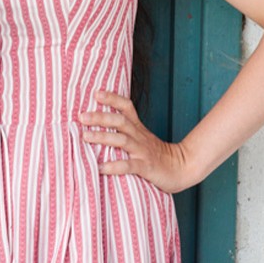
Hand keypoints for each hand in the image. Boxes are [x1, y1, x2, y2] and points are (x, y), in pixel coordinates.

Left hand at [80, 90, 196, 193]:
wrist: (182, 169)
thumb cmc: (155, 154)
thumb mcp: (140, 138)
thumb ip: (122, 131)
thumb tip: (95, 125)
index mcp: (137, 128)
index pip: (126, 107)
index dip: (112, 98)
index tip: (96, 93)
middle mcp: (139, 136)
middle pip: (120, 121)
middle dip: (100, 117)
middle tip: (81, 116)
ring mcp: (143, 151)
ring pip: (122, 140)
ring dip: (103, 137)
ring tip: (85, 137)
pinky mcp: (146, 167)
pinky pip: (129, 166)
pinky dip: (115, 166)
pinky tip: (100, 167)